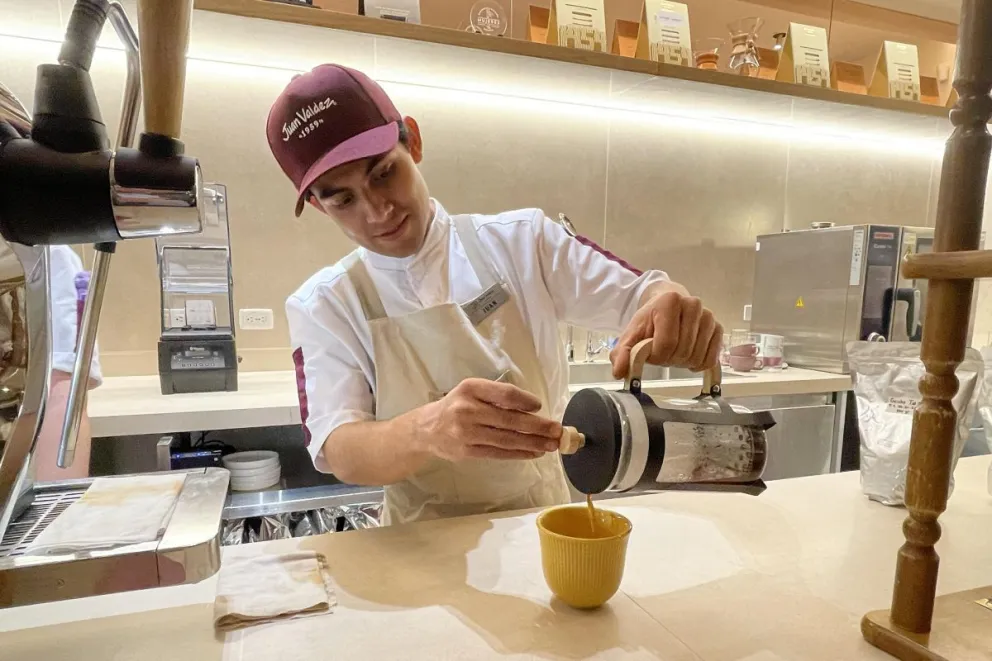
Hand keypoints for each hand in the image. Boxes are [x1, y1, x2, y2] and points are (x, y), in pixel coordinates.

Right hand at [418, 378, 562, 460]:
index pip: (504, 394)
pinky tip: (533, 453)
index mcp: (471, 388)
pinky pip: (499, 453)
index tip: (540, 407)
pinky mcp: (468, 452)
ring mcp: (467, 432)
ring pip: (507, 439)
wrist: (426, 429)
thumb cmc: (456, 406)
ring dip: (532, 443)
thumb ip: (496, 396)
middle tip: (556, 430)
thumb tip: (532, 409)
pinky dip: (519, 454)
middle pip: (510, 419)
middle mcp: (468, 409)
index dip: (525, 401)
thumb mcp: (471, 391)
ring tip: (551, 444)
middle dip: (537, 426)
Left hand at [610, 291, 721, 378]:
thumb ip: (622, 353)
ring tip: (674, 351)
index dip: (656, 356)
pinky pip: (711, 359)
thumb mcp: (632, 334)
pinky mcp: (718, 329)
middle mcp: (693, 305)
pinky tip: (688, 357)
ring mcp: (709, 317)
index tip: (650, 351)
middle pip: (682, 351)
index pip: (666, 344)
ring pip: (696, 357)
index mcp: (670, 302)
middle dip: (669, 359)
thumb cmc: (650, 321)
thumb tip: (620, 372)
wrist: (668, 307)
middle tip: (662, 352)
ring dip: (682, 362)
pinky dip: (698, 364)